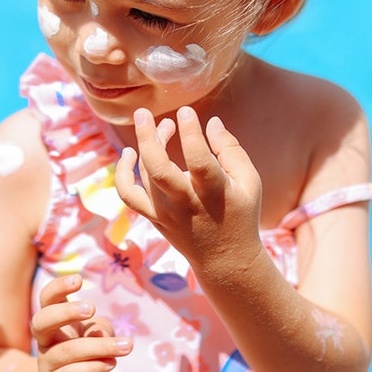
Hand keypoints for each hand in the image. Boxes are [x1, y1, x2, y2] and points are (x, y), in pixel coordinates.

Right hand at [30, 274, 132, 371]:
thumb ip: (100, 328)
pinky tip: (110, 363)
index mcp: (53, 320)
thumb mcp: (98, 333)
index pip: (47, 298)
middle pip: (41, 321)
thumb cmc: (89, 350)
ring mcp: (46, 363)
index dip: (58, 287)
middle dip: (65, 312)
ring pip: (65, 351)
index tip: (79, 279)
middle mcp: (44, 340)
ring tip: (126, 346)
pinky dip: (93, 368)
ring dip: (99, 347)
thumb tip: (99, 336)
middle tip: (91, 307)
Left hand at [114, 106, 263, 274]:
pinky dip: (122, 173)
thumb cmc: (239, 214)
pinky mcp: (154, 218)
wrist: (224, 260)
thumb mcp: (249, 182)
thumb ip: (231, 150)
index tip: (185, 111)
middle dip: (147, 137)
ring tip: (163, 126)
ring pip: (145, 175)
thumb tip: (211, 122)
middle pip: (158, 170)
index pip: (199, 161)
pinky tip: (128, 154)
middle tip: (143, 112)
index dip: (190, 133)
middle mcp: (186, 204)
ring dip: (148, 144)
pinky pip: (128, 195)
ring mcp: (166, 213)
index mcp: (214, 193)